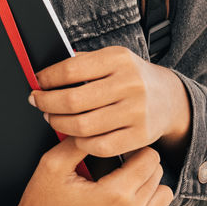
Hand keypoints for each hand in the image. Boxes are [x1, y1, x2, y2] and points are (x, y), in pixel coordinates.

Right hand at [0, 138, 177, 205]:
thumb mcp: (53, 164)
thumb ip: (79, 141)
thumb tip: (97, 124)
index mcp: (115, 194)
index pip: (149, 158)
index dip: (135, 148)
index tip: (120, 151)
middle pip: (157, 176)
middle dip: (141, 165)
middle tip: (119, 167)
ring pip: (164, 200)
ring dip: (150, 189)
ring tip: (128, 186)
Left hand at [29, 46, 191, 158]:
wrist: (169, 99)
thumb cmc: (131, 77)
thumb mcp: (112, 59)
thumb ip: (82, 62)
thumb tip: (44, 74)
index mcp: (118, 59)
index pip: (71, 69)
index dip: (47, 78)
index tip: (37, 83)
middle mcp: (129, 84)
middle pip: (73, 100)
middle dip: (47, 103)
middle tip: (38, 103)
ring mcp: (136, 112)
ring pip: (83, 126)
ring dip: (59, 124)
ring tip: (52, 119)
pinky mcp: (140, 136)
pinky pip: (100, 146)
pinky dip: (80, 142)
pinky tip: (75, 135)